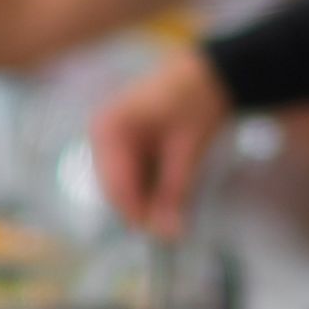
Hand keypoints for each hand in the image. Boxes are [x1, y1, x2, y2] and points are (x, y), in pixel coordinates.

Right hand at [91, 49, 231, 238]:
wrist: (208, 73)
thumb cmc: (196, 100)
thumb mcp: (188, 149)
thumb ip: (174, 192)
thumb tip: (168, 234)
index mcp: (110, 129)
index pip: (117, 188)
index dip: (140, 215)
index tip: (168, 235)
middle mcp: (100, 134)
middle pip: (116, 191)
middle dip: (145, 207)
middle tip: (177, 222)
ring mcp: (107, 140)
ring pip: (124, 187)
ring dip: (149, 197)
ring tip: (178, 190)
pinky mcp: (120, 145)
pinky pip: (131, 177)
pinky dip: (150, 185)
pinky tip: (171, 176)